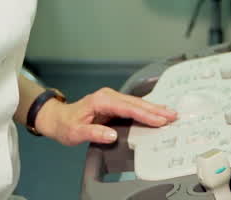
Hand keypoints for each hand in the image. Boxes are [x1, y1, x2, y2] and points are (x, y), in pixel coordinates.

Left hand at [35, 87, 177, 145]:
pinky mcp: (114, 103)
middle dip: (156, 109)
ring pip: (137, 103)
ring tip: (170, 113)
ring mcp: (112, 98)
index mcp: (101, 101)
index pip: (128, 107)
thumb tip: (111, 135)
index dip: (145, 114)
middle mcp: (108, 96)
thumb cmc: (65, 125)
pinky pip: (133, 106)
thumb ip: (93, 133)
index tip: (159, 120)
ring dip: (154, 108)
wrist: (57, 119)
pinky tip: (156, 112)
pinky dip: (146, 109)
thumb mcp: (76, 132)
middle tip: (173, 116)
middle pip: (136, 103)